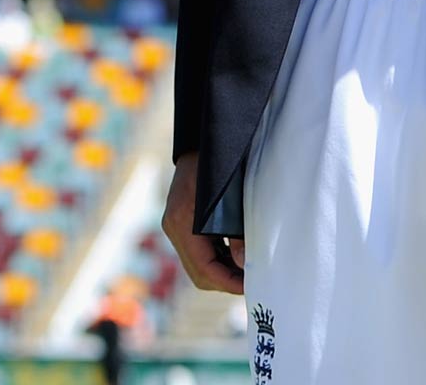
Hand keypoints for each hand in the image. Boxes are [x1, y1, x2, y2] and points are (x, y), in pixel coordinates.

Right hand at [162, 153, 243, 294]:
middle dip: (225, 282)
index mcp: (182, 221)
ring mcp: (174, 225)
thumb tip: (243, 263)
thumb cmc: (218, 164)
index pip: (203, 268)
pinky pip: (197, 253)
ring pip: (196, 267)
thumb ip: (236, 231)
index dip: (227, 281)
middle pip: (198, 273)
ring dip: (221, 273)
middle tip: (252, 283)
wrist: (200, 139)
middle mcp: (173, 227)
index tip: (251, 286)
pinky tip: (235, 256)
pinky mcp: (180, 223)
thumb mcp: (231, 196)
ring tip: (247, 272)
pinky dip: (216, 260)